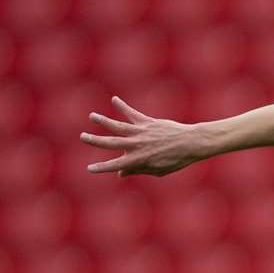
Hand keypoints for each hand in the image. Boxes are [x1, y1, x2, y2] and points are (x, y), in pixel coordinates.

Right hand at [81, 97, 210, 176]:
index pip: (115, 165)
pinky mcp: (148, 122)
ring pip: (118, 126)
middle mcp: (137, 145)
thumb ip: (138, 170)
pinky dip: (123, 106)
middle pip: (111, 143)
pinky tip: (114, 99)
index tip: (89, 168)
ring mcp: (141, 132)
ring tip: (92, 116)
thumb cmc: (176, 160)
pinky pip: (132, 113)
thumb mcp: (158, 170)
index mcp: (138, 160)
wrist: (191, 143)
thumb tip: (120, 173)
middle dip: (95, 140)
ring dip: (104, 121)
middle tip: (83, 136)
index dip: (102, 167)